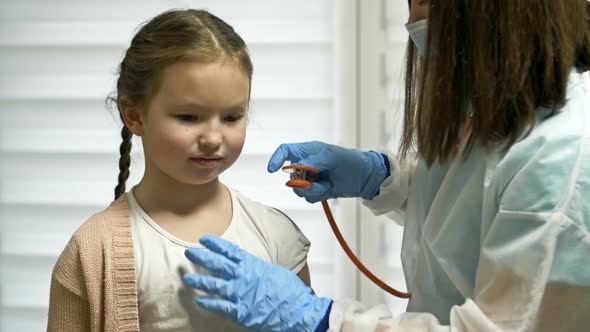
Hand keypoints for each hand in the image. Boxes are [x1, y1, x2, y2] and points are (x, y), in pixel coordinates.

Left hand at [183, 235, 332, 331]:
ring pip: (213, 284)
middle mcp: (243, 277)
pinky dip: (208, 303)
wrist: (296, 311)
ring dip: (199, 281)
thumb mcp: (275, 272)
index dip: (216, 244)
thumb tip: (255, 268)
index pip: (230, 251)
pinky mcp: (239, 311)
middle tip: (189, 252)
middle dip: (202, 257)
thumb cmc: (290, 292)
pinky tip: (199, 301)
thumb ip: (260, 270)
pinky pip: (219, 306)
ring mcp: (239, 294)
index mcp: (253, 265)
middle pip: (217, 264)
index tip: (204, 239)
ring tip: (187, 278)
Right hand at [267, 141, 388, 201]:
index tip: (273, 170)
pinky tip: (329, 189)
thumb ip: (314, 161)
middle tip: (316, 179)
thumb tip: (298, 167)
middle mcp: (306, 164)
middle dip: (302, 181)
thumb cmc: (351, 161)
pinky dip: (318, 195)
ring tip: (327, 184)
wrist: (365, 177)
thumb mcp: (333, 156)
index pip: (285, 151)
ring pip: (298, 189)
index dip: (276, 159)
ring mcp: (310, 178)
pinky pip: (308, 197)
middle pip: (290, 175)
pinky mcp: (316, 190)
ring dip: (312, 190)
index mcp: (308, 151)